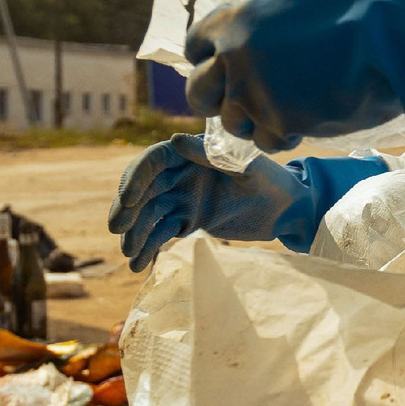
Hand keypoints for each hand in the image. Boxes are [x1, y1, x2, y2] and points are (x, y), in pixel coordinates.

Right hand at [106, 135, 306, 271]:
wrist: (287, 209)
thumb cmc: (271, 180)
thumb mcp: (245, 166)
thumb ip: (212, 156)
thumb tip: (175, 141)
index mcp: (191, 153)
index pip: (154, 161)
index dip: (137, 178)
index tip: (128, 199)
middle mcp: (180, 174)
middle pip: (144, 189)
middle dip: (128, 208)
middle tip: (117, 228)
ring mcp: (182, 198)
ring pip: (149, 214)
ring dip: (135, 233)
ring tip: (129, 254)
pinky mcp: (187, 220)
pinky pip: (161, 233)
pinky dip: (149, 247)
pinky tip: (138, 264)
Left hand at [185, 0, 404, 169]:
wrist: (392, 43)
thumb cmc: (362, 17)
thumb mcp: (304, 6)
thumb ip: (270, 25)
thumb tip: (261, 41)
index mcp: (241, 17)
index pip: (196, 46)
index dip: (208, 61)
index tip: (222, 70)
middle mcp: (237, 54)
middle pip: (198, 92)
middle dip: (217, 100)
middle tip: (244, 105)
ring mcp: (254, 91)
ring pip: (232, 123)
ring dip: (255, 122)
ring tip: (289, 112)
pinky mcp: (280, 123)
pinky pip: (269, 142)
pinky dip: (285, 137)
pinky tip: (309, 122)